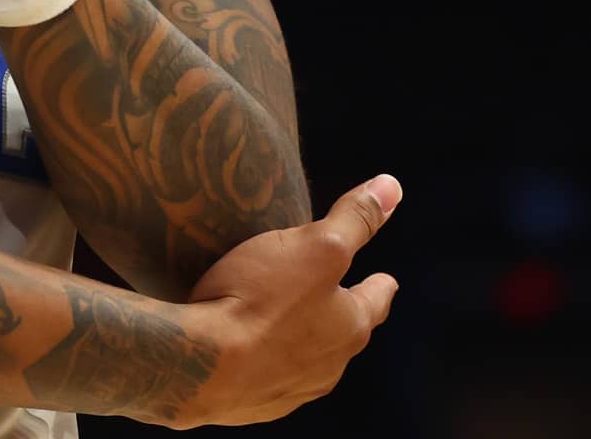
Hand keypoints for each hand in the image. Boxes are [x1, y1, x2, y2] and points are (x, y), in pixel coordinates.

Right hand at [168, 176, 401, 427]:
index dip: (379, 285)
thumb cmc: (260, 300)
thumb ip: (354, 219)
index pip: (375, 301)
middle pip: (343, 333)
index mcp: (349, 326)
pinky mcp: (252, 403)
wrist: (198, 365)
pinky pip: (268, 376)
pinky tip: (247, 346)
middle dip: (340, 313)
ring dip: (302, 339)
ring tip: (285, 318)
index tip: (385, 279)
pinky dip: (265, 359)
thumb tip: (392, 187)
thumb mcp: (316, 245)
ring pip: (307, 358)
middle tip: (330, 293)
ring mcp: (290, 390)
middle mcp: (328, 365)